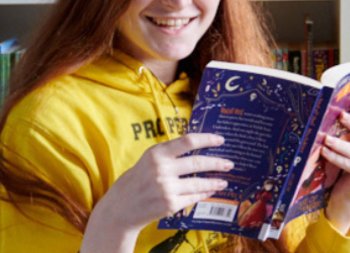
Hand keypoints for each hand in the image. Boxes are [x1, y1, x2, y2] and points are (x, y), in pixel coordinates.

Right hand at [82, 134, 232, 252]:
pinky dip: (203, 194)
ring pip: (199, 183)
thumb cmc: (135, 182)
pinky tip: (209, 191)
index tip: (220, 139)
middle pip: (198, 162)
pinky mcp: (170, 204)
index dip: (207, 139)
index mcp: (155, 153)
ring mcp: (167, 188)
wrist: (120, 209)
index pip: (188, 141)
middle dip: (217, 162)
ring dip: (214, 182)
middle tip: (229, 163)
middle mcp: (161, 169)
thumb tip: (196, 151)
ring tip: (223, 181)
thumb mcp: (147, 161)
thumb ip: (167, 156)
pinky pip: (193, 197)